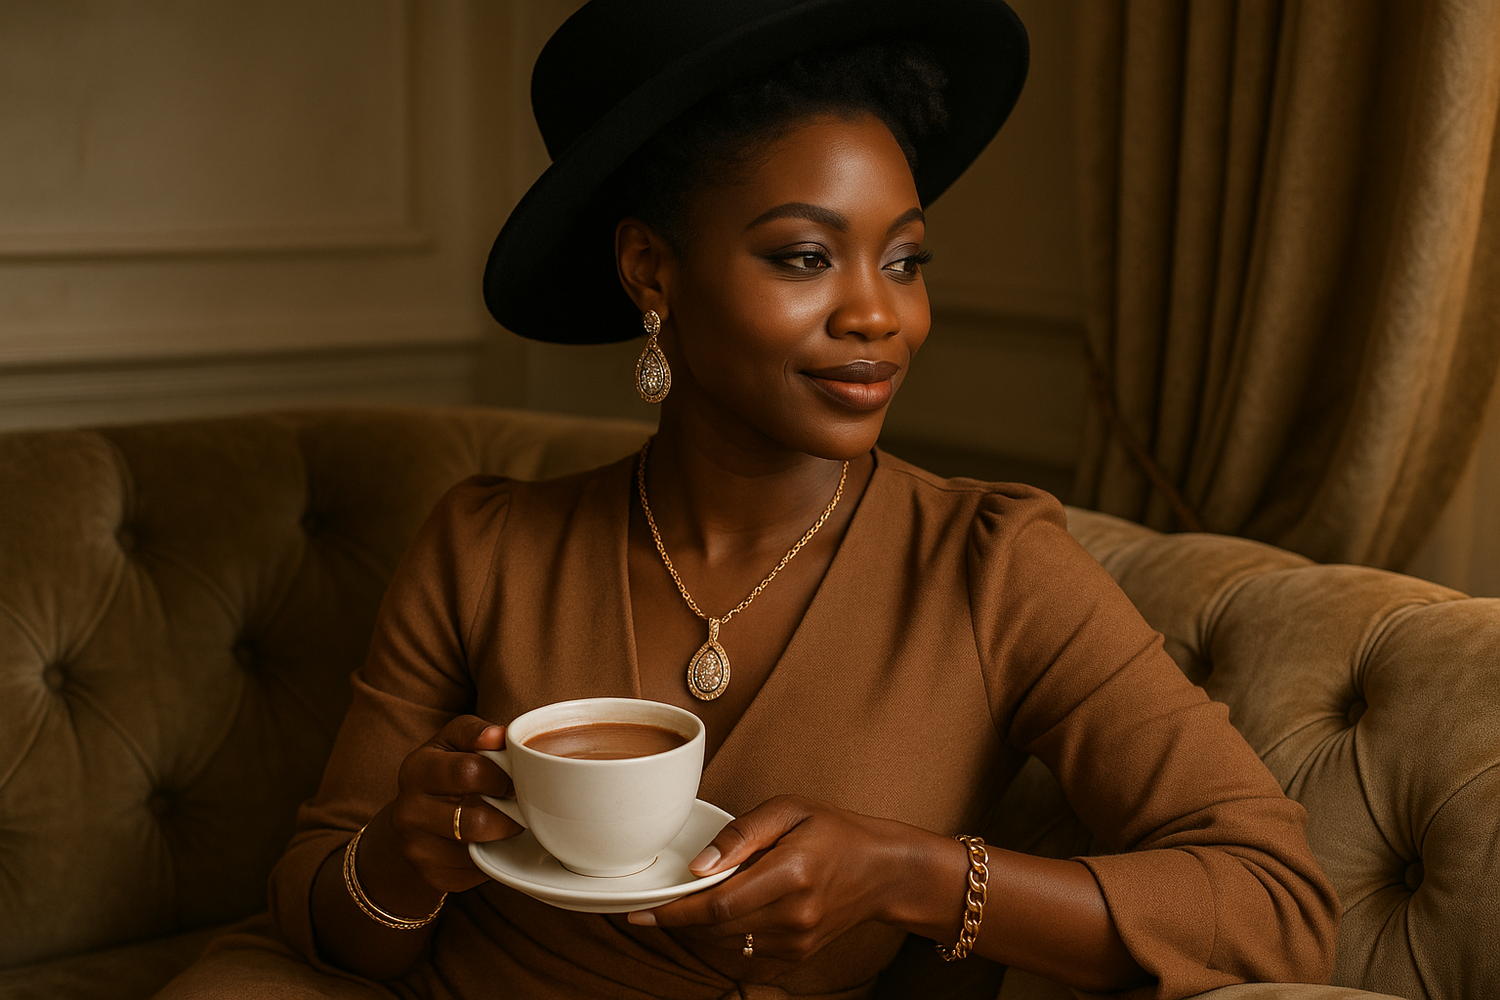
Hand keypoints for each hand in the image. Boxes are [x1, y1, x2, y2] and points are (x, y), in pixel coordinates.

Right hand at [389, 714, 524, 892]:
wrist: (417, 816)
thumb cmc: (447, 769)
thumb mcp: (455, 741)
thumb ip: (476, 732)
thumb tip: (500, 735)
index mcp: (416, 770)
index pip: (468, 771)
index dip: (502, 776)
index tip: (518, 778)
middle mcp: (407, 811)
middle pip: (474, 818)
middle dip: (509, 812)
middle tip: (522, 804)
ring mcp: (416, 847)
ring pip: (476, 847)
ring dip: (504, 836)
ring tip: (511, 821)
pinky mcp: (431, 875)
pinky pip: (475, 870)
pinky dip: (493, 857)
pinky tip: (493, 843)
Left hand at [627, 795, 964, 961]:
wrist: (883, 871)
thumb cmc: (835, 831)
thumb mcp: (789, 809)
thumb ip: (741, 833)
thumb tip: (699, 865)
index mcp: (791, 873)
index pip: (719, 904)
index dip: (676, 912)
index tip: (642, 910)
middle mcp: (794, 914)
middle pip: (718, 927)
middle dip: (681, 918)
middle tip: (654, 903)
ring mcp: (797, 939)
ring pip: (728, 940)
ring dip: (702, 925)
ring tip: (690, 901)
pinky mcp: (798, 953)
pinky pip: (747, 946)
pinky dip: (729, 930)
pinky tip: (732, 906)